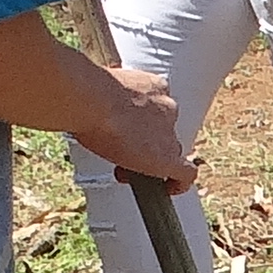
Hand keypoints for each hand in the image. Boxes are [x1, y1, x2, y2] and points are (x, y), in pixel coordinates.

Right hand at [77, 63, 189, 188]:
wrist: (93, 101)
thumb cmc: (87, 90)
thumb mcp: (101, 83)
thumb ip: (108, 89)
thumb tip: (94, 86)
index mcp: (154, 87)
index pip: (156, 107)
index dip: (141, 122)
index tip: (122, 128)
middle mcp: (167, 108)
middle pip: (164, 131)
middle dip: (146, 142)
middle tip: (122, 151)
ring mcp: (169, 134)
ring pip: (171, 151)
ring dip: (153, 160)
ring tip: (128, 169)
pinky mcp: (167, 159)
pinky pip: (185, 174)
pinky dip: (179, 184)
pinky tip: (168, 189)